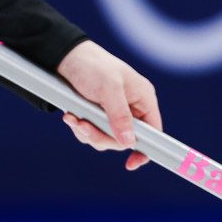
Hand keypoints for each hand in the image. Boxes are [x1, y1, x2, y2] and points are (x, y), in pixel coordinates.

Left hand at [56, 40, 161, 170]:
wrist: (68, 58)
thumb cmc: (94, 66)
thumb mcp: (109, 88)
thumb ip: (120, 115)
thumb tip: (128, 142)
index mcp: (143, 99)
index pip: (153, 131)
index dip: (145, 149)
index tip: (132, 163)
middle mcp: (131, 109)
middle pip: (124, 140)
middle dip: (101, 137)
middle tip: (84, 127)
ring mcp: (114, 114)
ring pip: (106, 139)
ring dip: (88, 133)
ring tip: (73, 118)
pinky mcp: (98, 116)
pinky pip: (93, 133)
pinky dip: (81, 128)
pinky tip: (70, 117)